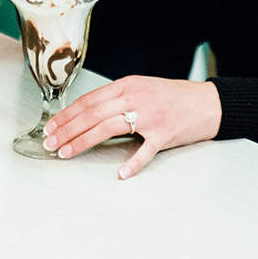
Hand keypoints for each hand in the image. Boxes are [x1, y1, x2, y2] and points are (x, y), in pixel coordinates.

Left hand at [43, 77, 221, 179]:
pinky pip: (145, 150)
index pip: (89, 100)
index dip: (66, 114)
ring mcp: (151, 115)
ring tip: (66, 153)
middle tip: (49, 143)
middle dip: (67, 129)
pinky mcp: (165, 134)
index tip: (51, 126)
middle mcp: (136, 97)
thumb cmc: (174, 98)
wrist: (208, 103)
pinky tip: (120, 173)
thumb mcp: (143, 89)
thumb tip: (89, 114)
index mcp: (128, 85)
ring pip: (108, 127)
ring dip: (83, 141)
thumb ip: (118, 99)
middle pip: (93, 113)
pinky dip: (132, 163)